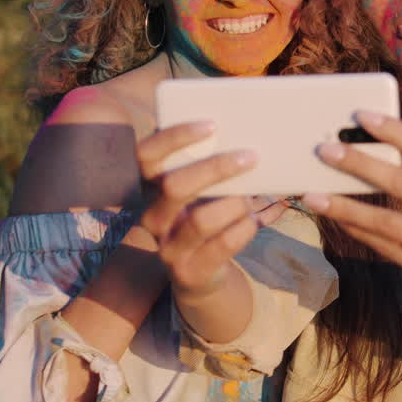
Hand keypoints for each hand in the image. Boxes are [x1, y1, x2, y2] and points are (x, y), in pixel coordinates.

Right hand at [135, 121, 260, 298]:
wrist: (199, 275)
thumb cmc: (203, 217)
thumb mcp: (197, 191)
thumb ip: (205, 164)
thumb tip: (243, 129)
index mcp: (150, 189)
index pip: (146, 156)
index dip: (174, 138)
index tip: (211, 125)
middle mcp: (152, 217)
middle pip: (174, 186)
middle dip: (216, 169)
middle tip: (250, 157)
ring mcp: (168, 247)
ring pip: (201, 220)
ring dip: (235, 203)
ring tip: (253, 196)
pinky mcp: (190, 271)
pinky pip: (222, 245)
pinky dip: (244, 228)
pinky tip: (254, 220)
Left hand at [301, 111, 401, 309]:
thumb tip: (395, 132)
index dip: (396, 132)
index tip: (361, 116)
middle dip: (362, 165)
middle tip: (326, 151)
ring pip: (390, 223)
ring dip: (348, 208)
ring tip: (314, 195)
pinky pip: (388, 249)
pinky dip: (360, 233)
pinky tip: (337, 219)